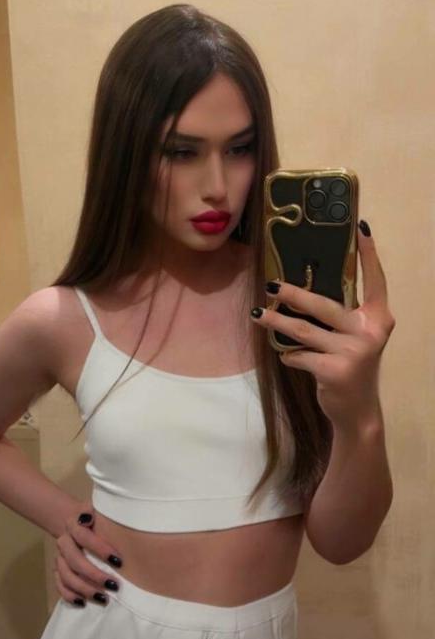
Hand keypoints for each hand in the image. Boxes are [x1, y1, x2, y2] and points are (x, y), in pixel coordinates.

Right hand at [53, 502, 123, 606]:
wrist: (75, 521)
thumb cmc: (95, 519)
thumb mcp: (100, 510)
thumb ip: (99, 513)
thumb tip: (96, 517)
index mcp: (73, 524)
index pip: (83, 537)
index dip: (100, 549)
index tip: (119, 561)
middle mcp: (64, 542)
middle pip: (74, 561)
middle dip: (94, 575)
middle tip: (114, 585)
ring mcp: (59, 557)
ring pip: (66, 576)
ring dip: (85, 589)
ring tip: (104, 598)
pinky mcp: (58, 570)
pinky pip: (60, 585)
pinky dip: (70, 595)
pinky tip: (83, 602)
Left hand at [250, 221, 395, 430]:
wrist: (357, 410)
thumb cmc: (351, 365)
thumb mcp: (356, 337)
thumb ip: (343, 315)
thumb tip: (304, 287)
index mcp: (378, 318)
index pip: (376, 280)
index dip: (369, 254)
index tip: (361, 228)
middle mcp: (370, 331)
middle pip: (325, 305)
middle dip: (294, 294)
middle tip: (271, 285)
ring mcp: (354, 352)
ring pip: (304, 330)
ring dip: (277, 322)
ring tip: (259, 314)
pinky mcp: (335, 370)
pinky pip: (300, 356)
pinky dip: (289, 355)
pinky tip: (285, 355)